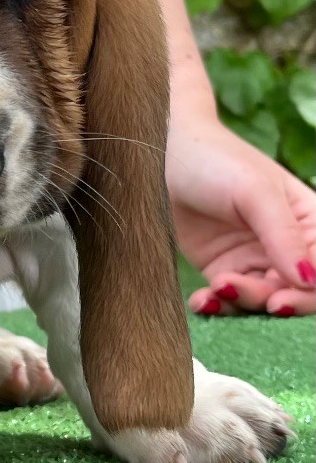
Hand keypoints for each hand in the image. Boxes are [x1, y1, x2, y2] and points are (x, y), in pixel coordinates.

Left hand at [167, 112, 315, 316]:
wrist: (162, 157)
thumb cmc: (217, 161)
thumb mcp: (255, 191)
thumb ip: (283, 234)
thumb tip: (309, 280)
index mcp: (310, 223)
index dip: (309, 293)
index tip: (280, 300)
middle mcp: (288, 247)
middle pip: (297, 292)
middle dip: (275, 302)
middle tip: (249, 299)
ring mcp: (255, 260)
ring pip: (262, 301)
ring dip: (242, 304)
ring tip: (215, 290)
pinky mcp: (224, 269)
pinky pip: (228, 299)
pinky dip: (218, 306)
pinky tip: (202, 302)